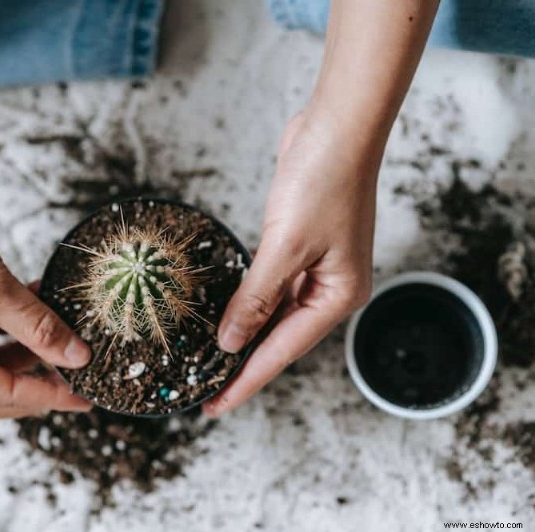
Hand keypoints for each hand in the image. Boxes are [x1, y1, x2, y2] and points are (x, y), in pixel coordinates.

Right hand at [0, 181, 91, 418]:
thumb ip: (40, 328)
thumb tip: (77, 357)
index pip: (1, 394)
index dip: (47, 396)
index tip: (83, 397)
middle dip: (34, 384)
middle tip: (75, 379)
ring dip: (25, 350)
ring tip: (61, 332)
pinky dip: (10, 327)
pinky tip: (37, 305)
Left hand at [205, 111, 378, 415]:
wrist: (336, 127)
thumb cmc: (324, 180)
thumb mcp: (285, 246)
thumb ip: (256, 297)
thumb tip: (231, 341)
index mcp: (338, 296)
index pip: (282, 351)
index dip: (245, 381)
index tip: (215, 406)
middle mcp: (330, 288)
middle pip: (279, 338)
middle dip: (241, 363)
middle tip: (203, 390)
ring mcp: (316, 268)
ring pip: (273, 314)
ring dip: (242, 335)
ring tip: (208, 362)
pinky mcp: (298, 248)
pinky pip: (269, 288)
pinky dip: (247, 304)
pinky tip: (225, 316)